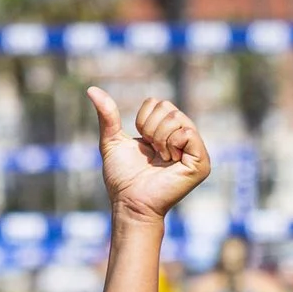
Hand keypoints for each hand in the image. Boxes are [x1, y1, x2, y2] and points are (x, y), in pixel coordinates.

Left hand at [89, 87, 209, 223]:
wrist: (130, 202)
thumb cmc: (122, 177)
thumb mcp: (112, 141)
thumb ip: (107, 115)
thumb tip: (91, 90)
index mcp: (168, 132)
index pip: (159, 103)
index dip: (144, 121)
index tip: (143, 144)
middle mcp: (184, 139)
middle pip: (168, 108)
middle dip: (151, 129)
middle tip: (152, 153)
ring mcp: (195, 150)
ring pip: (177, 118)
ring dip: (159, 139)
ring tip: (160, 159)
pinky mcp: (201, 163)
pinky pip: (188, 133)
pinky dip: (171, 145)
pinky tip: (169, 162)